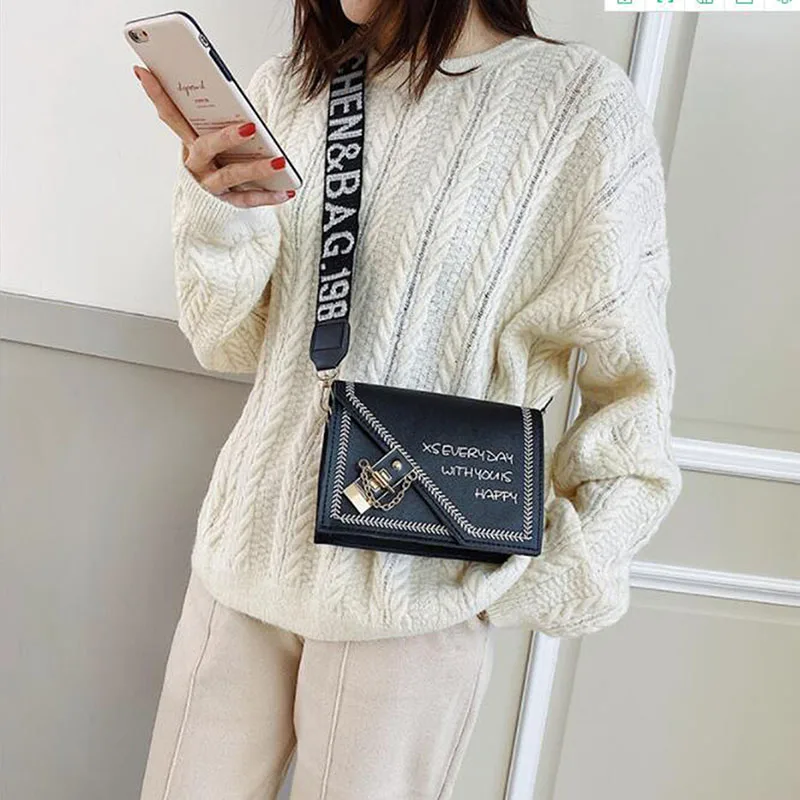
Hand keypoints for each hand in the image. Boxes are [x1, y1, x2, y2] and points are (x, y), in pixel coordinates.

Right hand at [133, 65, 294, 208]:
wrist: (213, 211)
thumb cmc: (218, 164)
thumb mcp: (212, 142)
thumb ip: (217, 122)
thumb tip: (238, 103)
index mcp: (188, 143)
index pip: (169, 115)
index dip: (156, 94)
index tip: (143, 71)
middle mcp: (195, 164)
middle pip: (204, 148)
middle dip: (225, 137)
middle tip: (250, 127)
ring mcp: (210, 185)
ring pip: (231, 176)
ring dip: (257, 168)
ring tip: (280, 161)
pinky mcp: (227, 203)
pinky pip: (248, 199)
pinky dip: (268, 196)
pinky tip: (286, 189)